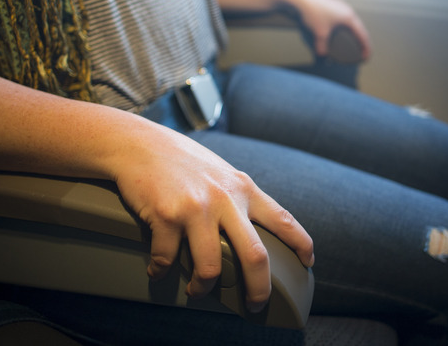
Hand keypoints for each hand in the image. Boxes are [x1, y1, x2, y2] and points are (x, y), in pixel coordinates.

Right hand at [112, 123, 313, 311]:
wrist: (138, 143)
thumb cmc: (180, 159)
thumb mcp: (221, 172)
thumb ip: (237, 196)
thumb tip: (252, 228)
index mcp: (243, 188)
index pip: (283, 219)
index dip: (301, 244)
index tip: (308, 261)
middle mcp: (225, 199)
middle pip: (255, 256)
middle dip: (258, 290)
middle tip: (254, 305)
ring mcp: (196, 208)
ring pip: (211, 268)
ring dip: (203, 288)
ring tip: (196, 291)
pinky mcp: (166, 216)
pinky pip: (168, 259)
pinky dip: (161, 271)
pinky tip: (158, 270)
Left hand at [287, 0, 371, 59]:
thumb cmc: (314, 10)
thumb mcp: (320, 33)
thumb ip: (323, 45)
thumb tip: (322, 52)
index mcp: (349, 17)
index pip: (363, 34)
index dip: (366, 47)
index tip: (367, 55)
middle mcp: (347, 9)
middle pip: (359, 27)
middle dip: (362, 39)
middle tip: (363, 49)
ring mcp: (340, 5)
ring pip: (352, 21)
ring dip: (354, 31)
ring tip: (354, 39)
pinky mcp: (333, 3)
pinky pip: (343, 16)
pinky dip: (345, 25)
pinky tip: (340, 27)